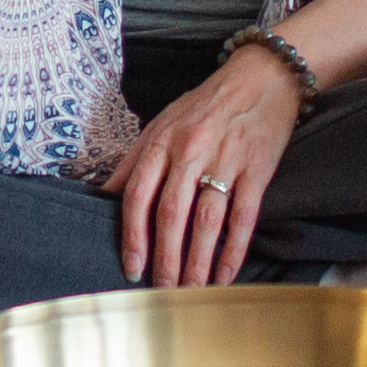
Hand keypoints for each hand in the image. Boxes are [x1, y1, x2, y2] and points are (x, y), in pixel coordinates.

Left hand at [104, 45, 303, 284]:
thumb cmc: (207, 103)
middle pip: (171, 214)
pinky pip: (244, 216)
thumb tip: (104, 194)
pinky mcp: (257, 168)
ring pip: (207, 220)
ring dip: (197, 261)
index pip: (138, 194)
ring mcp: (226, 159)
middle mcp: (190, 150)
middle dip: (164, 258)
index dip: (133, 235)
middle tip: (163, 290)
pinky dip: (234, 249)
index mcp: (162, 141)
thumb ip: (134, 159)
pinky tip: (226, 274)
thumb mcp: (162, 122)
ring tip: (191, 290)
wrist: (262, 76)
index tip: (132, 266)